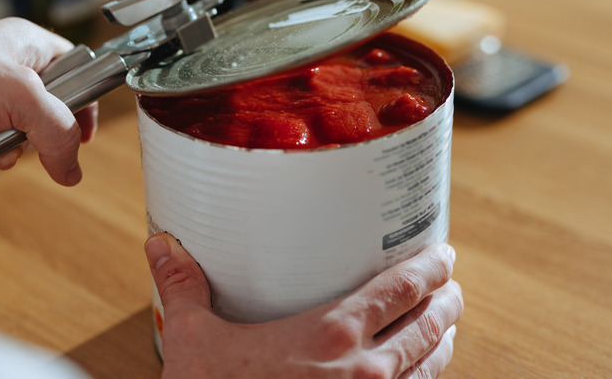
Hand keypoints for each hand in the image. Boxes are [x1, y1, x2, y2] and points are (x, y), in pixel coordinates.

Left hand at [0, 17, 97, 187]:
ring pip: (6, 151)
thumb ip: (58, 132)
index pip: (74, 74)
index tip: (84, 134)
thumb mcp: (18, 95)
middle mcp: (1, 77)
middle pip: (41, 125)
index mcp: (25, 50)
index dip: (83, 105)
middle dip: (24, 144)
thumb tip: (72, 168)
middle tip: (11, 135)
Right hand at [145, 234, 461, 378]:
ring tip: (446, 324)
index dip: (430, 267)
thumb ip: (183, 288)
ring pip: (431, 367)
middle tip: (451, 285)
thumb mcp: (193, 341)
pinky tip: (418, 373)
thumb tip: (160, 246)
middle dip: (447, 300)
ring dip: (444, 340)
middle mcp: (365, 370)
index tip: (443, 254)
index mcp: (331, 334)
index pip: (402, 289)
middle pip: (429, 325)